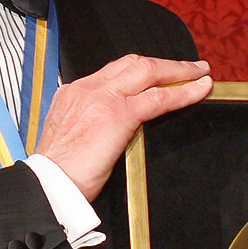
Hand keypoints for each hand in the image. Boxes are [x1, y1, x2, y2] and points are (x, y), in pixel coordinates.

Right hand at [35, 55, 210, 200]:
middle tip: (189, 66)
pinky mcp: (119, 114)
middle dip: (164, 63)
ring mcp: (103, 97)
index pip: (113, 71)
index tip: (155, 74)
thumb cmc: (57, 173)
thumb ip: (89, 123)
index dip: (139, 69)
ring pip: (149, 72)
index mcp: (73, 93)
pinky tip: (200, 90)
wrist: (47, 185)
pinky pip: (159, 97)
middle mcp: (87, 88)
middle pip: (133, 63)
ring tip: (200, 73)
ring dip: (179, 71)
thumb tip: (108, 129)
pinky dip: (183, 92)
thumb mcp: (68, 136)